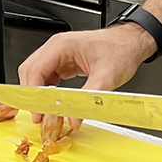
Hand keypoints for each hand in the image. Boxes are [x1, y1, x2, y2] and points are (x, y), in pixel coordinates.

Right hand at [17, 25, 150, 136]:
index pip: (35, 70)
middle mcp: (57, 47)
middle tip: (40, 115)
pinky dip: (47, 91)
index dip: (33, 94)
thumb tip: (74, 118)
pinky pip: (48, 77)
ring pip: (37, 75)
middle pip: (30, 72)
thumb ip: (88, 100)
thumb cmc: (121, 50)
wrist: (131, 42)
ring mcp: (59, 53)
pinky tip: (54, 103)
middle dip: (32, 95)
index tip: (38, 112)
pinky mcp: (64, 61)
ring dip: (39, 94)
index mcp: (62, 46)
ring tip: (47, 112)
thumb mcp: (106, 78)